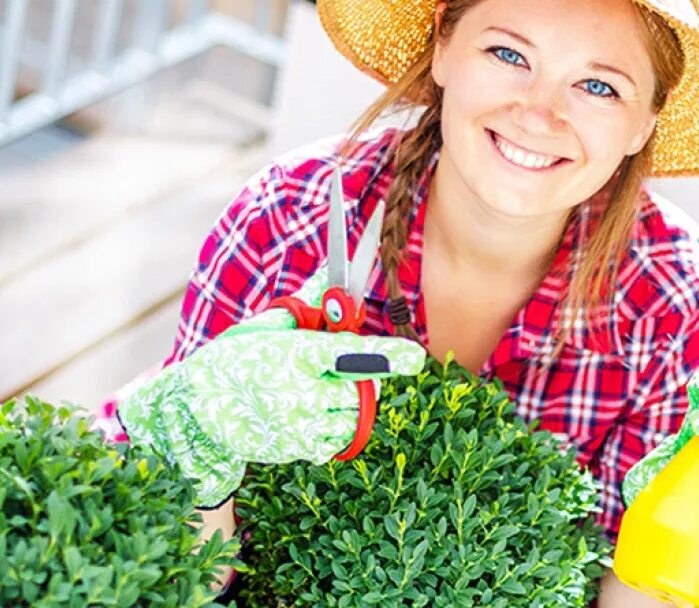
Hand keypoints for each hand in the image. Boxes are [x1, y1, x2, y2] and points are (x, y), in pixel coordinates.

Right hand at [119, 269, 425, 506]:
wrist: (195, 407)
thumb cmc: (238, 357)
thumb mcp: (270, 326)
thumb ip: (308, 307)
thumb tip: (334, 276)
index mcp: (296, 355)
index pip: (350, 355)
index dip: (386, 356)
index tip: (415, 358)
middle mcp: (299, 392)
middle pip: (361, 390)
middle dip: (358, 381)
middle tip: (333, 373)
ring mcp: (298, 425)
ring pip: (353, 417)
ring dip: (344, 406)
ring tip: (311, 394)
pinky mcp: (295, 450)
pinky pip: (335, 441)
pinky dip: (329, 429)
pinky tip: (302, 416)